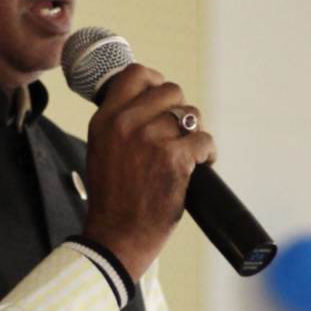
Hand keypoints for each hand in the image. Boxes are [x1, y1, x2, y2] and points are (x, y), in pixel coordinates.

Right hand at [82, 64, 215, 279]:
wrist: (117, 236)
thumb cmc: (112, 199)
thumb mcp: (101, 150)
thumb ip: (119, 125)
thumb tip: (149, 105)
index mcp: (105, 119)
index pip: (136, 74)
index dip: (156, 81)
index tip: (163, 99)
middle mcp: (126, 124)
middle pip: (171, 91)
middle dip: (181, 110)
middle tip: (180, 133)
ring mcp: (151, 140)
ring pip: (191, 115)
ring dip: (196, 133)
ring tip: (191, 153)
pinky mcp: (174, 159)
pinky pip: (204, 140)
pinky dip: (208, 153)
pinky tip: (202, 165)